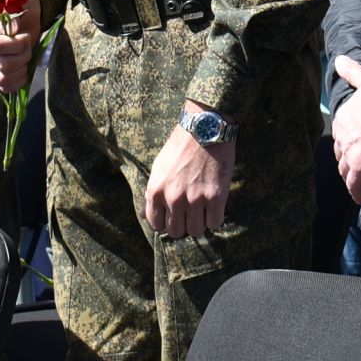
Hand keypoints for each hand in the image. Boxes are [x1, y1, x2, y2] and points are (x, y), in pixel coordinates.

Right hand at [0, 0, 41, 94]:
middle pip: (5, 66)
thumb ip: (13, 16)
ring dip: (22, 68)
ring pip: (4, 79)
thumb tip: (15, 29)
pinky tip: (23, 70)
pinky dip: (18, 81)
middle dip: (23, 55)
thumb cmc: (20, 9)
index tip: (23, 33)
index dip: (16, 43)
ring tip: (26, 55)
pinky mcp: (0, 74)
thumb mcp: (16, 6)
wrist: (26, 14)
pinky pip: (5, 87)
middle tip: (27, 44)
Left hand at [143, 103, 233, 237]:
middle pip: (176, 232)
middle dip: (183, 224)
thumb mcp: (158, 168)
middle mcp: (173, 198)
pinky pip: (215, 223)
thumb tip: (144, 217)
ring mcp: (195, 199)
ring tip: (202, 209)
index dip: (165, 222)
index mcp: (155, 191)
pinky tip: (214, 206)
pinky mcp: (216, 197)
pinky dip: (215, 218)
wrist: (205, 128)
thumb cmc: (180, 147)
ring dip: (200, 223)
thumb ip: (150, 194)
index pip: (156, 225)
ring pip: (195, 231)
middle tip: (190, 211)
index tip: (174, 215)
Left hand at [330, 55, 360, 201]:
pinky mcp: (360, 169)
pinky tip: (359, 197)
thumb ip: (352, 71)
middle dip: (346, 158)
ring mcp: (350, 154)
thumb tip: (338, 59)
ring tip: (355, 182)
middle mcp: (342, 135)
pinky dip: (356, 192)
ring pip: (345, 169)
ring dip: (349, 176)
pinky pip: (355, 185)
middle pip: (340, 151)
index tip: (353, 143)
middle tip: (354, 164)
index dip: (346, 138)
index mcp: (343, 116)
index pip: (341, 131)